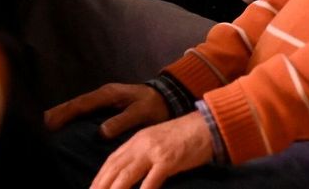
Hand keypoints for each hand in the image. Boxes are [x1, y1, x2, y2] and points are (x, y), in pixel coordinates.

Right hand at [44, 81, 167, 136]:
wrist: (167, 97)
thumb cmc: (154, 105)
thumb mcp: (141, 112)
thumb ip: (123, 120)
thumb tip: (101, 132)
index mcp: (109, 94)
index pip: (81, 104)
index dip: (64, 113)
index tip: (48, 122)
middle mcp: (103, 94)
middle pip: (75, 104)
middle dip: (57, 113)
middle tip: (40, 125)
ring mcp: (103, 99)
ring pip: (78, 106)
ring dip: (63, 115)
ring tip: (46, 127)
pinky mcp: (105, 105)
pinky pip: (84, 110)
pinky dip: (72, 116)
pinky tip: (65, 126)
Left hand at [90, 112, 213, 188]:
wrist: (208, 125)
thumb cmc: (186, 136)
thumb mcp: (158, 141)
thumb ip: (143, 153)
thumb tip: (129, 173)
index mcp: (137, 139)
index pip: (111, 160)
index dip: (99, 177)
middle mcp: (142, 144)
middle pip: (114, 169)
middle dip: (100, 186)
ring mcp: (155, 151)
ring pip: (126, 176)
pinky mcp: (169, 160)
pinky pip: (151, 181)